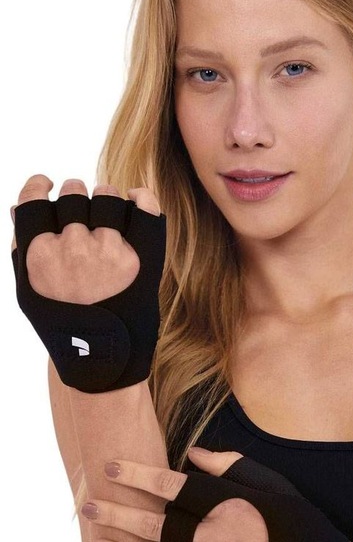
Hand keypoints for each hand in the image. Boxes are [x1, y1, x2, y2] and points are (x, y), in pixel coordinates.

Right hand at [10, 174, 166, 391]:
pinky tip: (135, 200)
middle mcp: (74, 247)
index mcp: (40, 253)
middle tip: (82, 210)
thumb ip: (22, 250)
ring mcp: (110, 250)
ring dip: (105, 198)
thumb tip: (20, 209)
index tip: (47, 184)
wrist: (103, 357)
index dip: (40, 186)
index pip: (37, 200)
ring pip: (106, 196)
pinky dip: (141, 197)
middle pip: (74, 195)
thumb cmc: (63, 323)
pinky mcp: (143, 256)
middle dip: (76, 196)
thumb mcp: (28, 291)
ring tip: (108, 213)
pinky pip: (144, 207)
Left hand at [83, 448, 352, 541]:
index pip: (170, 487)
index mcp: (226, 506)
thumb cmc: (297, 521)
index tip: (112, 467)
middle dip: (116, 513)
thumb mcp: (270, 483)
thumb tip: (191, 452)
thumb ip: (230, 465)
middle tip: (88, 506)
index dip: (137, 475)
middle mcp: (213, 540)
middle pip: (153, 525)